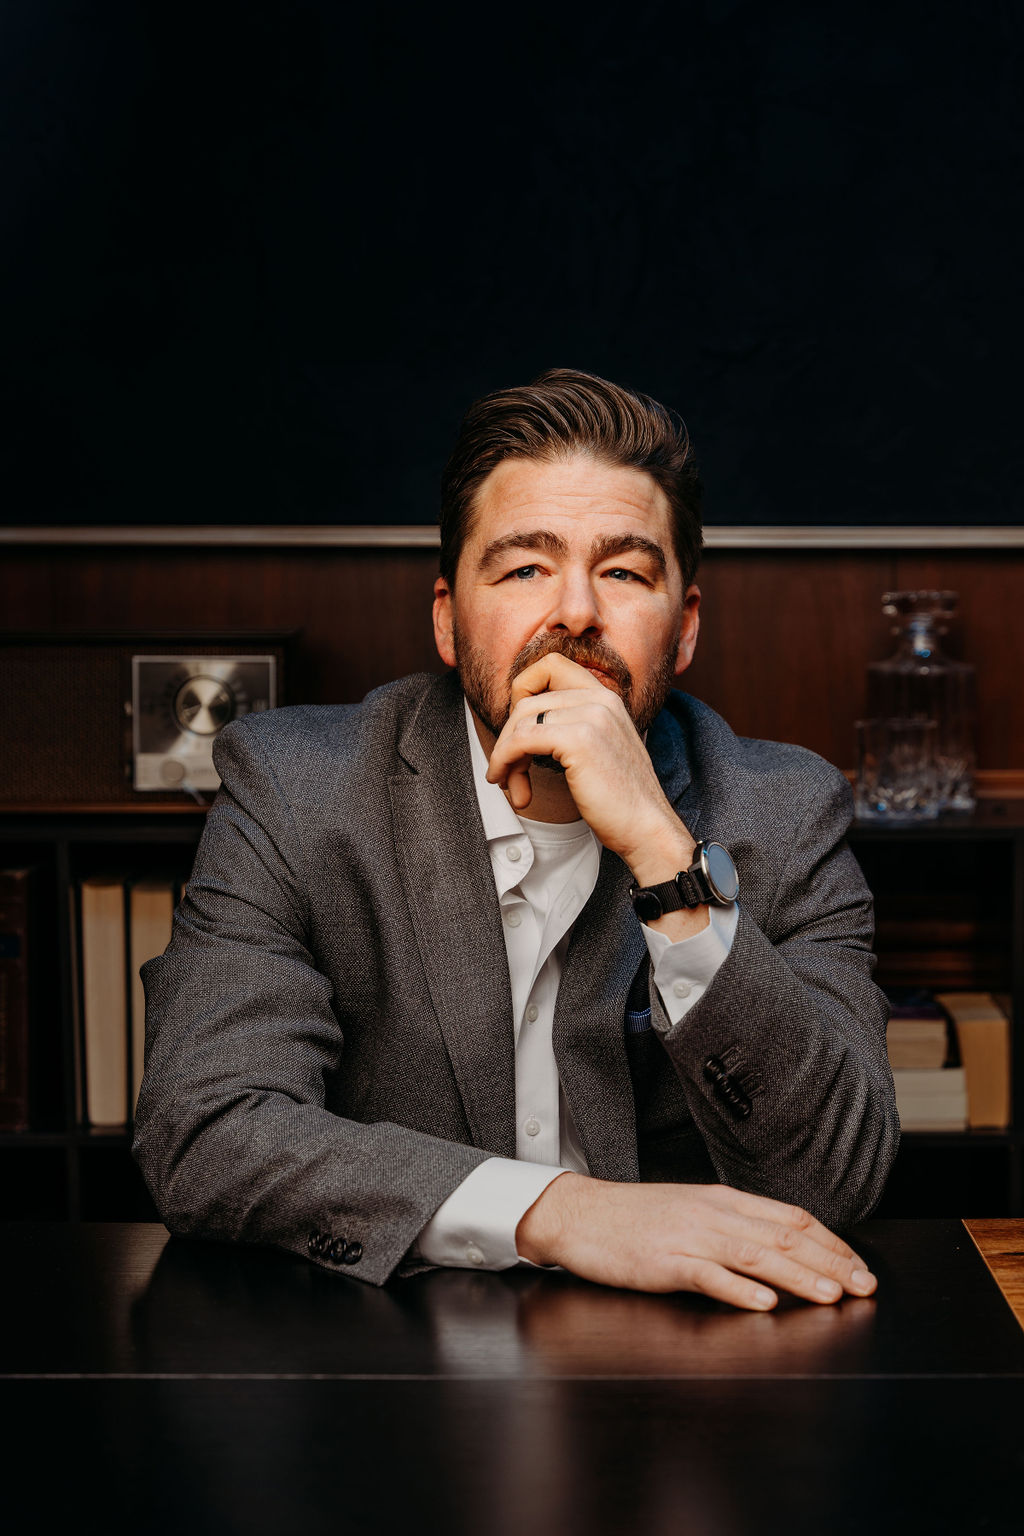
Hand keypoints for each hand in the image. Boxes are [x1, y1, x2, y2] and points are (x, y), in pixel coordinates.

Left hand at [485, 653, 690, 879]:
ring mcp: (591, 716)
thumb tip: (523, 727)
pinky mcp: (578, 740)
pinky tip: (513, 787)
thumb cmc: (620, 799)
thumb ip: (572, 728)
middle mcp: (600, 699)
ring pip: (520, 721)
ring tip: (510, 784)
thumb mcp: (599, 749)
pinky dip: (505, 762)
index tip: (517, 728)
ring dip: (504, 756)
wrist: (646, 827)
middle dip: (507, 737)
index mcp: (606, 697)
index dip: (522, 689)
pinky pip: (521, 740)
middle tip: (507, 771)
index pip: (550, 664)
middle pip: (526, 699)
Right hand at [515, 1174, 877, 1309]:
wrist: (579, 1213)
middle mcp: (713, 1213)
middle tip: (863, 1287)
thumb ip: (732, 1227)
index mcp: (723, 1200)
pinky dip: (739, 1290)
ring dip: (799, 1276)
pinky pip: (708, 1275)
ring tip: (831, 1295)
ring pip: (756, 1255)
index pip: (791, 1217)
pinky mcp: (664, 1260)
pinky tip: (764, 1305)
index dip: (831, 1242)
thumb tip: (779, 1247)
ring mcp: (690, 1236)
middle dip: (830, 1262)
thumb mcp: (690, 1211)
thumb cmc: (632, 1218)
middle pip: (784, 1235)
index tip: (858, 1266)